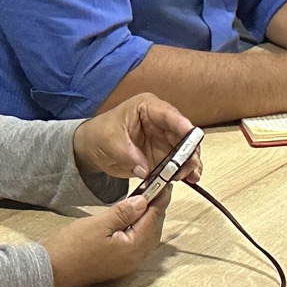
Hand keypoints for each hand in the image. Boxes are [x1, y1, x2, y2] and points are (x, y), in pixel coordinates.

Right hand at [43, 188, 170, 286]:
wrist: (51, 272)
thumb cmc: (71, 247)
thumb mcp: (98, 223)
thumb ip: (124, 212)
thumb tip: (144, 201)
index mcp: (133, 247)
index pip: (153, 218)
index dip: (160, 199)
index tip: (164, 182)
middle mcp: (135, 258)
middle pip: (155, 229)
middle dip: (157, 208)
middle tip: (156, 188)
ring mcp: (128, 264)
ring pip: (148, 237)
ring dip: (149, 218)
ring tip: (145, 200)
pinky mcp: (119, 264)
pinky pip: (138, 243)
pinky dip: (140, 228)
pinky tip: (133, 218)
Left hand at [72, 93, 199, 185]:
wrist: (92, 148)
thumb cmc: (100, 135)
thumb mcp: (110, 141)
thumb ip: (128, 154)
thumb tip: (146, 170)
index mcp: (148, 108)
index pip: (168, 114)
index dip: (182, 125)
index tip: (193, 137)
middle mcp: (161, 122)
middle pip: (183, 134)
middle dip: (190, 150)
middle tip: (192, 165)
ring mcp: (164, 139)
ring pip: (185, 150)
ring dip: (190, 163)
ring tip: (191, 176)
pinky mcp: (163, 155)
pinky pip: (178, 163)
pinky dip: (184, 171)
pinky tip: (189, 179)